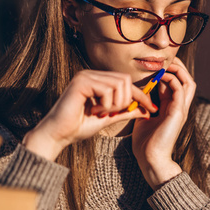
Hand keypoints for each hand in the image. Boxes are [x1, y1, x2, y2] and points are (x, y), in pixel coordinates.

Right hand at [22, 70, 158, 160]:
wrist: (58, 135)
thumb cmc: (79, 127)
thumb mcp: (109, 117)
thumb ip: (126, 111)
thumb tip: (146, 110)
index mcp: (97, 80)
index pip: (126, 82)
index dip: (141, 95)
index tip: (152, 109)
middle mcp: (92, 74)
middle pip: (126, 80)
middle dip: (126, 100)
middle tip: (112, 113)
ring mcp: (85, 76)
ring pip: (119, 84)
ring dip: (115, 104)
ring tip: (101, 112)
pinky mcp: (81, 81)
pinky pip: (107, 90)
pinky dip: (106, 104)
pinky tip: (94, 110)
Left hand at [132, 57, 195, 189]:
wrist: (150, 159)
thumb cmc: (145, 142)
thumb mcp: (144, 116)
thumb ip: (145, 103)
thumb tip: (139, 91)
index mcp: (173, 108)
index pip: (177, 83)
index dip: (169, 72)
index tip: (156, 65)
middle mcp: (180, 107)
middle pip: (187, 80)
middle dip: (178, 67)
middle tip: (164, 61)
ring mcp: (181, 109)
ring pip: (188, 82)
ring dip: (177, 70)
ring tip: (164, 65)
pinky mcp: (178, 112)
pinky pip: (179, 88)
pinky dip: (171, 79)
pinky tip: (159, 77)